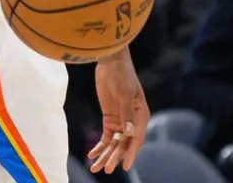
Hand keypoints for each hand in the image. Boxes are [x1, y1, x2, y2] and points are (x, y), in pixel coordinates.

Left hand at [89, 49, 148, 173]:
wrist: (109, 61)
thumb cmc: (120, 74)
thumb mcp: (123, 92)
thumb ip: (126, 112)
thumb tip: (130, 133)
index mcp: (141, 115)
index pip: (137, 139)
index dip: (131, 153)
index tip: (125, 166)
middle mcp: (133, 121)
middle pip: (125, 144)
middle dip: (115, 157)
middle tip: (106, 170)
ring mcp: (121, 120)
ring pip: (114, 143)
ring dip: (105, 155)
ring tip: (95, 168)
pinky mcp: (110, 118)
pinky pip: (106, 137)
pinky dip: (99, 146)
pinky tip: (91, 155)